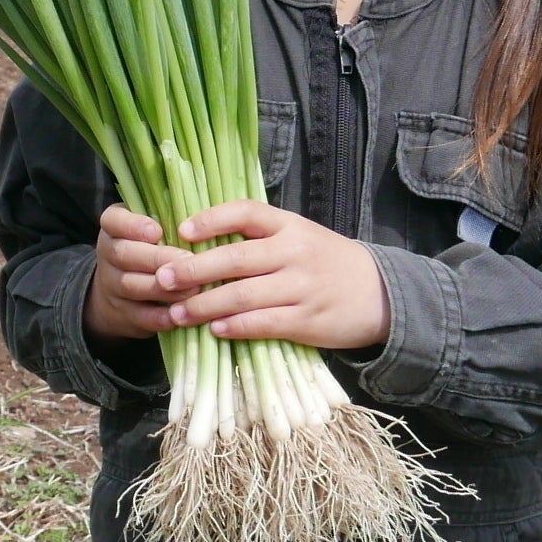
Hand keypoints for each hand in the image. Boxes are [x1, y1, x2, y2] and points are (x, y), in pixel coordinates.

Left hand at [85, 200, 389, 352]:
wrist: (380, 293)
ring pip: (242, 296)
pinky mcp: (306, 320)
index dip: (211, 219)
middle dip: (193, 270)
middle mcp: (294, 252)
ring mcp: (301, 287)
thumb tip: (201, 241)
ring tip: (177, 312)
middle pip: (235, 259)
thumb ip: (260, 236)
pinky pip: (263, 323)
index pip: (246, 212)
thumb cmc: (326, 262)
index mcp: (289, 225)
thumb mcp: (299, 236)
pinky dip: (235, 327)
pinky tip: (214, 330)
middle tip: (162, 279)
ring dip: (204, 305)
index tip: (181, 231)